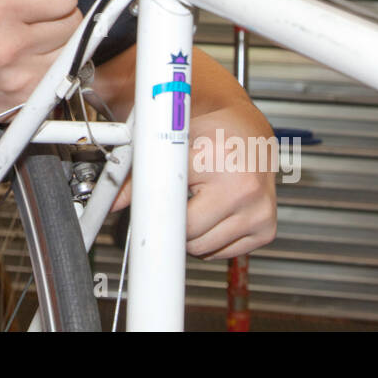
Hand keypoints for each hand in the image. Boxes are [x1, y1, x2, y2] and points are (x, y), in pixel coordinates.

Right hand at [0, 0, 81, 122]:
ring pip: (74, 51)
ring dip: (61, 44)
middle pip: (74, 23)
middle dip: (61, 17)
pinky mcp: (27, 99)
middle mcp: (5, 46)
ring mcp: (18, 78)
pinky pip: (63, 76)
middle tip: (35, 20)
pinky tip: (32, 61)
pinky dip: (54, 67)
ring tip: (33, 41)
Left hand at [110, 92, 277, 259]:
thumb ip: (138, 170)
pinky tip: (212, 207)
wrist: (244, 125)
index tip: (142, 220)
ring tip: (195, 196)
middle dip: (171, 220)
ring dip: (190, 231)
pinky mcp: (266, 227)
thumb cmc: (206, 125)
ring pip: (203, 248)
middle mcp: (243, 187)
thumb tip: (112, 200)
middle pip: (187, 234)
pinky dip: (210, 237)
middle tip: (173, 196)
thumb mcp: (168, 138)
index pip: (170, 205)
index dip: (152, 213)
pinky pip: (222, 252)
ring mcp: (258, 210)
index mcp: (216, 158)